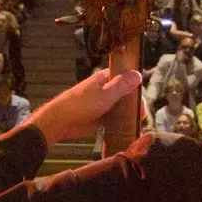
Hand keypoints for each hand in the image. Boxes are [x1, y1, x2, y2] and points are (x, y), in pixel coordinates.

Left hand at [29, 69, 143, 144]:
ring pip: (121, 106)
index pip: (126, 78)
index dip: (136, 87)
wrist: (61, 122)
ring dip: (127, 113)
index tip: (140, 100)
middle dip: (133, 103)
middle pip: (126, 93)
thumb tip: (138, 74)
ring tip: (134, 122)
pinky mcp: (100, 115)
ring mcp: (103, 102)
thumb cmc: (80, 105)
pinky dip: (120, 121)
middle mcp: (105, 88)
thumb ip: (121, 85)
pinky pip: (114, 117)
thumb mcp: (105, 94)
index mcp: (105, 78)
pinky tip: (126, 128)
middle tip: (138, 115)